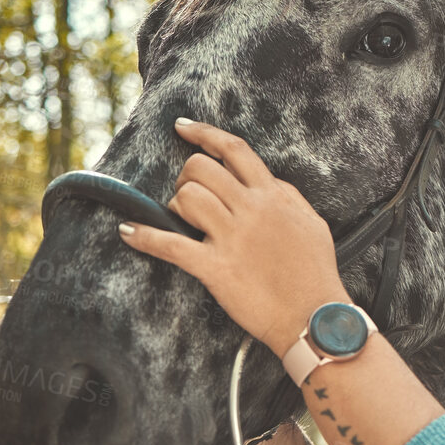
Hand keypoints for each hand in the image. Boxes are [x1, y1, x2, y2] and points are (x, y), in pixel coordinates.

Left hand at [117, 118, 348, 357]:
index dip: (204, 133)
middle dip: (187, 178)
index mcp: (273, 196)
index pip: (234, 150)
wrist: (314, 316)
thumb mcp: (312, 223)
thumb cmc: (316, 273)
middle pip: (201, 169)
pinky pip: (170, 245)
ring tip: (182, 222)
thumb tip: (266, 182)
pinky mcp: (216, 268)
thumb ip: (288, 196)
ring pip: (186, 198)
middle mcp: (250, 210)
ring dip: (175, 207)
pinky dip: (144, 237)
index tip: (182, 128)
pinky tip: (128, 231)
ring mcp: (232, 238)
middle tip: (188, 196)